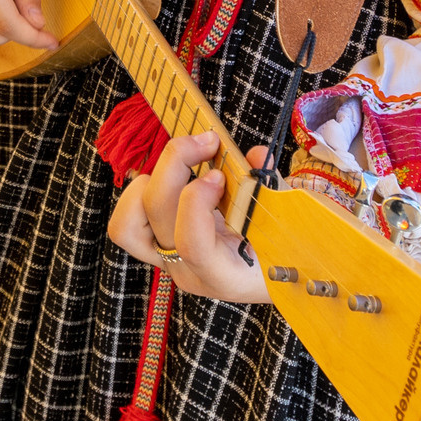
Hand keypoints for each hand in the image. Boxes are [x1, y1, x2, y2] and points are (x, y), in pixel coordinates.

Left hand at [106, 130, 271, 302]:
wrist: (277, 278)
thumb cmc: (287, 252)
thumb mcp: (293, 224)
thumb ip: (273, 191)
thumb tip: (257, 156)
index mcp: (226, 276)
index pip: (191, 243)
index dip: (198, 201)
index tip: (220, 174)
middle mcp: (188, 271)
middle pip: (154, 213)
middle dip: (175, 164)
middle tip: (207, 142)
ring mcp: (167, 260)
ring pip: (126, 224)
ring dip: (149, 182)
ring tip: (184, 164)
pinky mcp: (156, 247)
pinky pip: (129, 221)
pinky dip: (142, 190)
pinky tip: (175, 174)